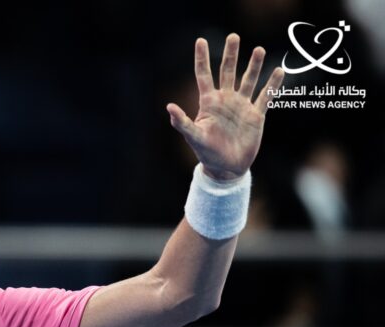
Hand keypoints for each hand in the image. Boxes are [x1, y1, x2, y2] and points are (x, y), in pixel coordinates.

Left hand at [167, 34, 284, 180]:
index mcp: (209, 103)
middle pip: (228, 71)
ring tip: (259, 50)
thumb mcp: (194, 137)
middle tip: (234, 36)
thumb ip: (182, 122)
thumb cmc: (207, 153)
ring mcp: (241, 106)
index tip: (201, 40)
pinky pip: (265, 96)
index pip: (204, 76)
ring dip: (254, 65)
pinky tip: (278, 71)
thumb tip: (169, 107)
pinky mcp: (256, 115)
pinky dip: (272, 85)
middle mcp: (226, 100)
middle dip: (231, 54)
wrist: (227, 168)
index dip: (202, 58)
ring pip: (249, 80)